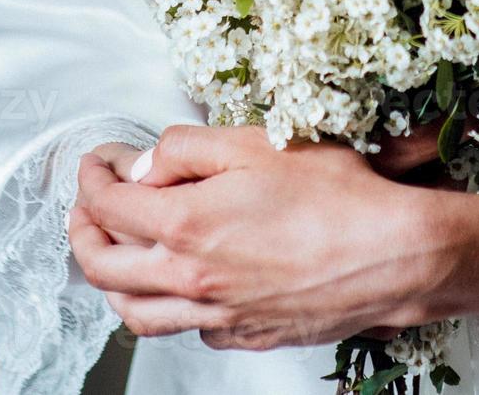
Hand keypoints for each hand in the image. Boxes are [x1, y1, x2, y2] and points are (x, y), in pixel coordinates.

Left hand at [67, 125, 478, 350]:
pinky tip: (183, 284)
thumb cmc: (337, 196)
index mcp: (186, 226)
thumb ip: (187, 148)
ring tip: (116, 253)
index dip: (92, 179)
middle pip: (103, 268)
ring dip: (113, 279)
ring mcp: (218, 315)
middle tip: (87, 208)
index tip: (97, 163)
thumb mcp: (256, 143)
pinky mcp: (247, 335)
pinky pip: (188, 330)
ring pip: (136, 312)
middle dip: (83, 232)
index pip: (108, 206)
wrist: (395, 254)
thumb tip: (145, 164)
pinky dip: (169, 307)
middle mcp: (191, 279)